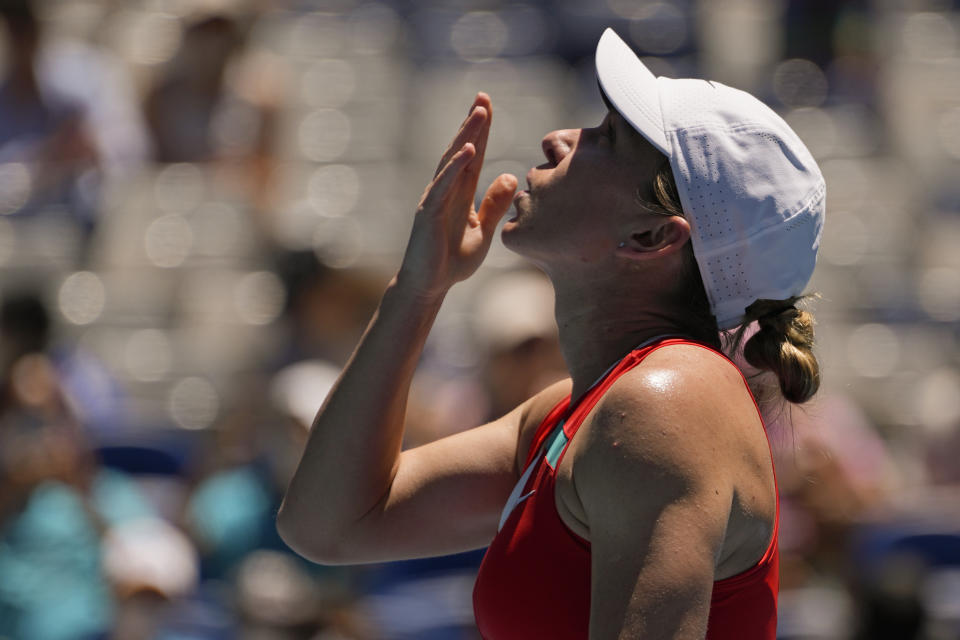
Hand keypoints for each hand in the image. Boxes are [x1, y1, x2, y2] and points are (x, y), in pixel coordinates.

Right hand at [398, 93, 517, 299]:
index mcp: (461, 193)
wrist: (430, 286)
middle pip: (462, 149)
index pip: (474, 156)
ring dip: (466, 135)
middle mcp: (446, 190)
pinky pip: (443, 185)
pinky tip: (468, 149)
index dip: (482, 131)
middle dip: (473, 123)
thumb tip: (510, 176)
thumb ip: (495, 206)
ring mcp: (435, 199)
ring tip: (479, 113)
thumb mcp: (484, 232)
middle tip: (483, 96)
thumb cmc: (453, 262)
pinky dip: (455, 167)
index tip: (489, 106)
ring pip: (452, 161)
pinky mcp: (429, 213)